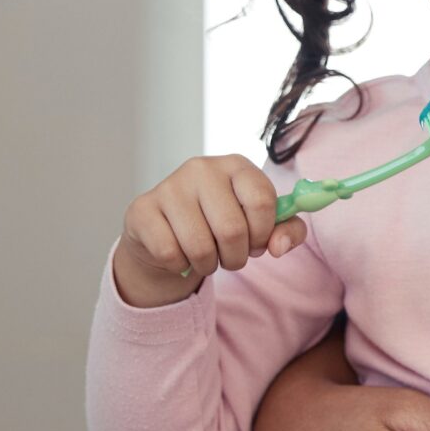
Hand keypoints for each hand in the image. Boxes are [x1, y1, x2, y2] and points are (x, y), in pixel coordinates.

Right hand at [114, 155, 308, 307]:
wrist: (168, 233)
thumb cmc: (221, 225)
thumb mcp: (261, 225)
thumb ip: (287, 232)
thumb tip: (278, 247)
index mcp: (236, 166)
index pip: (262, 201)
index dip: (263, 233)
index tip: (257, 242)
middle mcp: (202, 168)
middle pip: (232, 230)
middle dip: (236, 257)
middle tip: (231, 257)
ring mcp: (169, 186)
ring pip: (200, 247)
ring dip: (209, 265)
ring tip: (207, 258)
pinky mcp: (142, 209)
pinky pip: (170, 253)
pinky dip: (180, 265)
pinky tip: (180, 254)